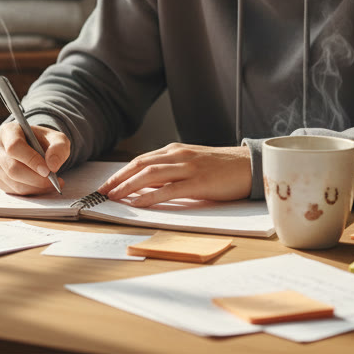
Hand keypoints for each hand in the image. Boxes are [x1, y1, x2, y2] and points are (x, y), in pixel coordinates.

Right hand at [0, 123, 70, 194]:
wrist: (36, 148)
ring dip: (35, 187)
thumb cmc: (44, 141)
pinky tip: (42, 186)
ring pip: (13, 182)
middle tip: (53, 181)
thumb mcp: (57, 139)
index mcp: (8, 131)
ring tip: (52, 184)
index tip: (47, 170)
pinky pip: (14, 190)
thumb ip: (59, 148)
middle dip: (35, 178)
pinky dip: (31, 191)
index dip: (31, 160)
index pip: (14, 146)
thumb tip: (52, 166)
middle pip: (12, 168)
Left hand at [97, 143, 250, 206]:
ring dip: (128, 186)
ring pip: (150, 175)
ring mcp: (188, 168)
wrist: (251, 165)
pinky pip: (169, 189)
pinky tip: (138, 203)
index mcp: (175, 151)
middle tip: (102, 192)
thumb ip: (170, 172)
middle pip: (140, 165)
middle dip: (118, 179)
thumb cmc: (222, 168)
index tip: (107, 184)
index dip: (121, 173)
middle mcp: (178, 156)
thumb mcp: (192, 164)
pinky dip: (150, 196)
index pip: (141, 160)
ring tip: (114, 197)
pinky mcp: (199, 182)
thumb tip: (146, 185)